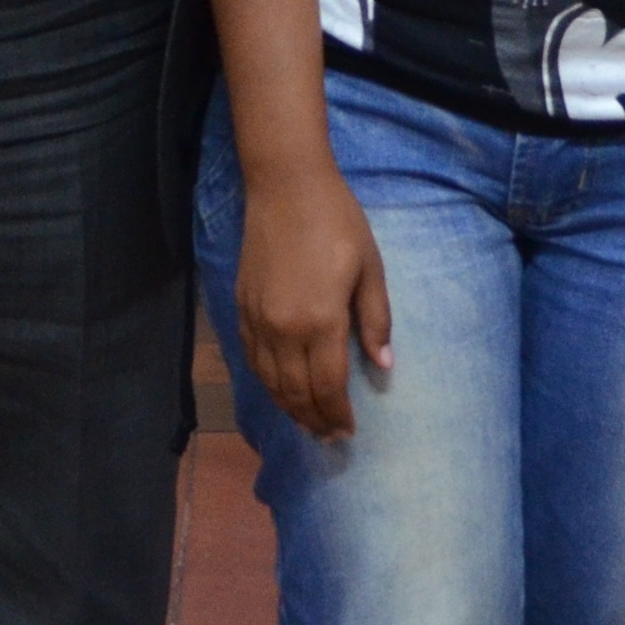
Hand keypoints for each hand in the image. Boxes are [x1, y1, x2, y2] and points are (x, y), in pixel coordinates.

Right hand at [233, 163, 391, 444]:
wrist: (286, 186)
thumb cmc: (337, 222)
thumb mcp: (369, 268)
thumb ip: (375, 320)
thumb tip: (383, 365)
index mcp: (321, 321)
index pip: (328, 387)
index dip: (337, 415)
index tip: (347, 433)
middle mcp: (284, 329)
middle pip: (296, 392)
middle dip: (314, 420)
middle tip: (328, 438)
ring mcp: (258, 320)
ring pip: (270, 382)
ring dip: (288, 407)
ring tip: (306, 422)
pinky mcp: (241, 307)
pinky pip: (252, 359)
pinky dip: (265, 383)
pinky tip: (278, 389)